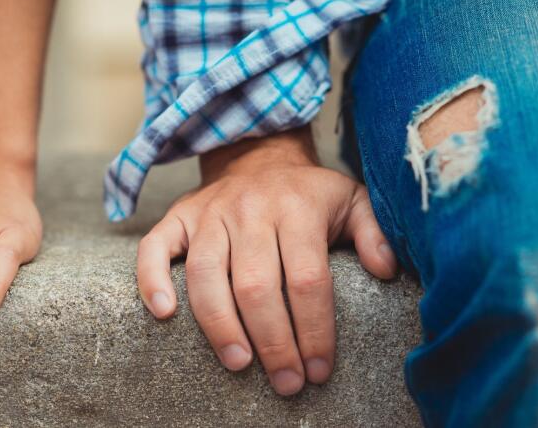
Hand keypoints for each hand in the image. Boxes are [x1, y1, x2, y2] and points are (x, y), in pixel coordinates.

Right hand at [136, 126, 396, 394]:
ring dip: (219, 324)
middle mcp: (250, 209)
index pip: (307, 279)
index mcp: (297, 207)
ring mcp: (209, 213)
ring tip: (238, 363)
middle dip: (272, 342)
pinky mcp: (178, 217)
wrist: (257, 155)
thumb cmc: (307, 193)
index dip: (314, 330)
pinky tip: (163, 314)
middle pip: (256, 284)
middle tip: (285, 382)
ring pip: (206, 273)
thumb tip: (386, 270)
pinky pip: (155, 247)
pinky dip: (152, 279)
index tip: (320, 370)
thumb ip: (374, 231)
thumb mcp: (351, 199)